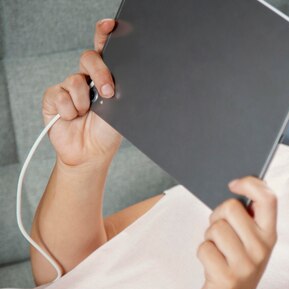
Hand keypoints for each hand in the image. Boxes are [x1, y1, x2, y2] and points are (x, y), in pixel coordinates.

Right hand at [41, 18, 120, 168]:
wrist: (91, 153)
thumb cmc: (109, 132)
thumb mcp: (122, 109)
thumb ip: (121, 90)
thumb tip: (127, 75)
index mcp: (107, 76)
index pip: (105, 49)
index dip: (104, 33)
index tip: (110, 26)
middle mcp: (87, 78)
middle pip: (89, 58)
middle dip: (100, 73)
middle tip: (107, 93)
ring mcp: (69, 86)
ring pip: (75, 80)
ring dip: (84, 101)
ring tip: (88, 115)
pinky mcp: (53, 97)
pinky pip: (59, 95)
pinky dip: (68, 110)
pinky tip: (73, 118)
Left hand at [195, 176, 277, 288]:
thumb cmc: (236, 267)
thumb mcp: (251, 242)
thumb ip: (250, 218)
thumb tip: (237, 186)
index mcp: (270, 235)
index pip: (268, 198)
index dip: (250, 184)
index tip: (234, 184)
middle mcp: (262, 248)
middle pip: (231, 208)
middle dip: (217, 215)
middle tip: (219, 230)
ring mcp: (245, 264)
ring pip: (215, 228)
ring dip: (209, 237)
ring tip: (217, 251)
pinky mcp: (226, 278)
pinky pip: (204, 248)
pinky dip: (203, 254)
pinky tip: (212, 266)